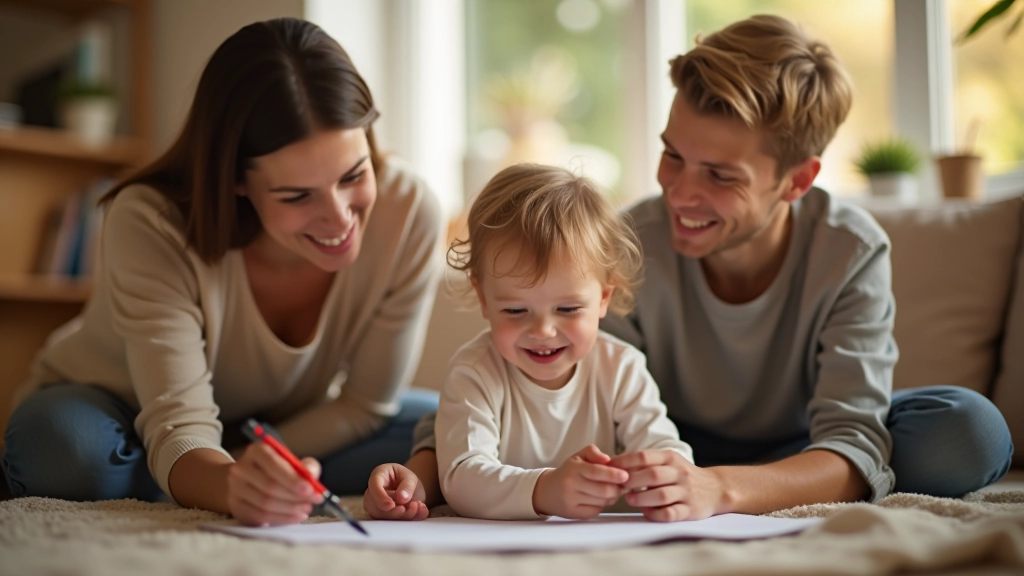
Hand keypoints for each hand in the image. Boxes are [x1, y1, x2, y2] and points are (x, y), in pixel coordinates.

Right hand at [226, 442, 323, 525]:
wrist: (246, 481)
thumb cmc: (275, 470)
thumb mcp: (291, 462)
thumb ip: (305, 466)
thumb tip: (311, 475)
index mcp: (256, 451)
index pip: (273, 463)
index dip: (292, 478)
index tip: (310, 489)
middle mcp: (241, 468)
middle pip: (269, 486)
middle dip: (295, 496)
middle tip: (313, 501)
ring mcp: (235, 489)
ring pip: (265, 503)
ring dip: (290, 509)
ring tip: (306, 509)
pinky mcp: (236, 507)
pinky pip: (260, 516)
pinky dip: (281, 518)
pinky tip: (295, 517)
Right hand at [364, 463, 428, 520]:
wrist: (409, 490)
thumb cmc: (405, 479)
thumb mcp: (410, 478)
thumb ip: (407, 486)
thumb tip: (401, 498)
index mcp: (378, 476)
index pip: (374, 486)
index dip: (381, 497)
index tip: (391, 505)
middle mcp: (372, 494)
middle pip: (376, 506)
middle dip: (394, 511)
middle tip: (412, 507)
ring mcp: (375, 508)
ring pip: (383, 518)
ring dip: (402, 517)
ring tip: (417, 507)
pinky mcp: (382, 519)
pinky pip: (390, 525)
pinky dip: (406, 521)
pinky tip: (418, 512)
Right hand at [532, 445, 628, 518]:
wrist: (547, 491)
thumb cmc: (568, 472)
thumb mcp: (578, 457)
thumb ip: (593, 453)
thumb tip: (607, 459)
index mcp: (574, 468)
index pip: (596, 472)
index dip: (613, 474)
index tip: (626, 475)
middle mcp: (571, 485)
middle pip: (603, 490)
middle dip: (617, 489)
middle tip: (621, 485)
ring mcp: (571, 500)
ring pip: (602, 502)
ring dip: (611, 497)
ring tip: (609, 491)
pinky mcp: (574, 514)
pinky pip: (596, 511)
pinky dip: (602, 505)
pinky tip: (598, 499)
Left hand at [609, 449, 723, 521]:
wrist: (715, 489)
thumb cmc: (682, 475)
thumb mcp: (668, 462)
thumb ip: (645, 463)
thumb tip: (612, 465)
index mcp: (671, 458)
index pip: (644, 456)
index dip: (624, 462)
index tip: (609, 468)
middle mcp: (680, 473)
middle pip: (652, 475)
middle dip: (631, 481)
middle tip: (619, 487)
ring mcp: (686, 492)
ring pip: (661, 495)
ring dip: (641, 499)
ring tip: (630, 500)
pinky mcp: (690, 510)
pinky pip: (670, 513)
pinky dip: (655, 514)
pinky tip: (646, 512)